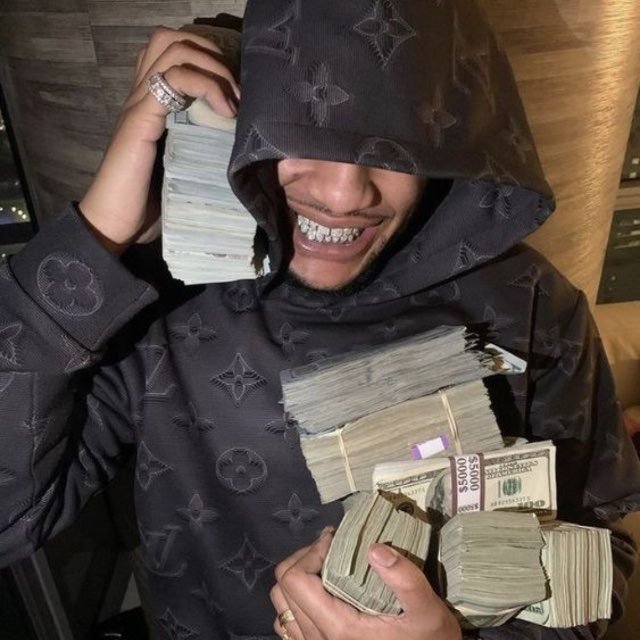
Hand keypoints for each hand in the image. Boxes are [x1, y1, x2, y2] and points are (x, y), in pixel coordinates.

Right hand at [78, 26, 240, 252]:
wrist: (115, 224)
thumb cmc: (149, 205)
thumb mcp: (183, 168)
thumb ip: (201, 149)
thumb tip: (237, 151)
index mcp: (151, 105)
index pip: (173, 53)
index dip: (208, 59)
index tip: (236, 93)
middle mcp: (141, 96)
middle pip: (172, 39)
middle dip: (212, 54)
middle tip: (235, 91)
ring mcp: (139, 105)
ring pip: (174, 50)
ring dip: (213, 68)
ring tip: (232, 101)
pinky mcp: (141, 120)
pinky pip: (174, 79)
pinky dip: (206, 85)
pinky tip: (224, 111)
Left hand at [270, 529, 461, 639]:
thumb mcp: (428, 610)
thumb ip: (405, 578)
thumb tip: (374, 548)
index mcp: (338, 627)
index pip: (296, 580)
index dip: (311, 552)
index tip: (333, 539)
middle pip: (283, 588)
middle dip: (305, 558)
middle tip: (330, 546)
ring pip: (282, 605)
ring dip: (298, 578)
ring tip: (325, 564)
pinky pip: (289, 623)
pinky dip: (298, 600)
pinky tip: (323, 591)